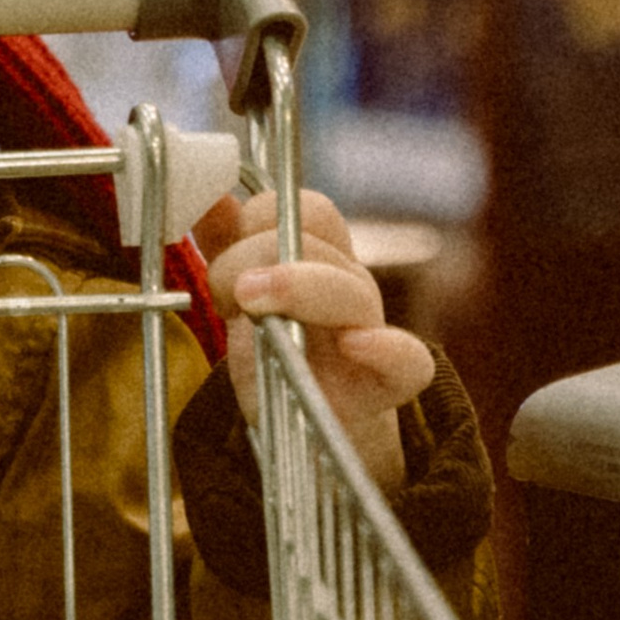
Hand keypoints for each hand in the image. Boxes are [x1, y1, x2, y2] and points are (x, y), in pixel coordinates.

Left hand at [193, 187, 433, 494]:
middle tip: (226, 294)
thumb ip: (225, 245)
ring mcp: (368, 330)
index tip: (224, 251)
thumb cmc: (277, 350)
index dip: (260, 217)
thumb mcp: (242, 296)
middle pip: (319, 243)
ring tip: (250, 299)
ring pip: (352, 290)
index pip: (308, 209)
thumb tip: (209, 196)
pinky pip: (410, 363)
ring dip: (298, 286)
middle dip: (256, 255)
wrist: (306, 423)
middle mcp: (349, 285)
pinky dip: (387, 349)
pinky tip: (356, 344)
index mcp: (320, 258)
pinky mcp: (382, 386)